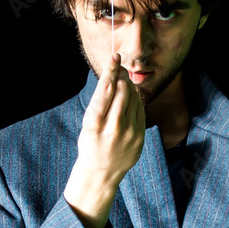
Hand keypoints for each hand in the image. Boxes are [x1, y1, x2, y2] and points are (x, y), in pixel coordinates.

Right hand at [77, 52, 145, 185]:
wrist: (101, 171)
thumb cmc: (91, 142)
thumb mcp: (88, 122)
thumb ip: (101, 102)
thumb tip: (115, 76)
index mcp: (95, 122)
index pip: (106, 89)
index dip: (111, 70)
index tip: (115, 56)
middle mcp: (113, 126)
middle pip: (122, 90)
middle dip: (121, 77)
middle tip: (119, 71)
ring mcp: (129, 132)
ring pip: (133, 98)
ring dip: (129, 87)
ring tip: (123, 84)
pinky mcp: (139, 136)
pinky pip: (140, 109)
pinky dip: (135, 100)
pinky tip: (130, 100)